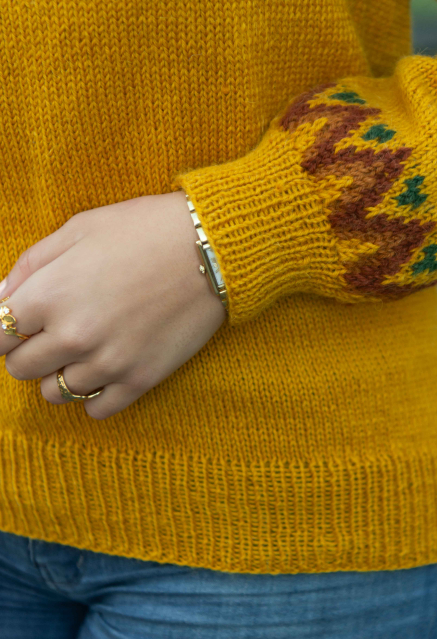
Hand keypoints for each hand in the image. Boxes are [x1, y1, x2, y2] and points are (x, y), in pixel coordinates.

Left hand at [0, 192, 225, 418]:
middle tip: (54, 331)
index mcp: (48, 295)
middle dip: (30, 350)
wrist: (212, 249)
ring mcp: (107, 363)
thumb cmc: (144, 229)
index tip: (24, 320)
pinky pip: (96, 409)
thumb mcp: (79, 228)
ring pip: (54, 394)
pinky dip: (94, 395)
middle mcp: (72, 336)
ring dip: (59, 374)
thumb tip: (2, 297)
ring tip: (83, 350)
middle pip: (20, 369)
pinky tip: (106, 369)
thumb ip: (30, 265)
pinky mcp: (140, 379)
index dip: (6, 326)